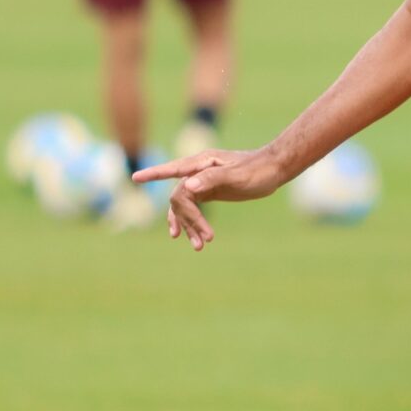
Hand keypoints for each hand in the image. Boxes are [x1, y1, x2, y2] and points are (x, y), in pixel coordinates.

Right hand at [132, 146, 285, 251]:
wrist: (274, 169)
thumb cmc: (258, 169)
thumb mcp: (236, 175)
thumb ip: (212, 179)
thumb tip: (188, 187)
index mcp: (202, 163)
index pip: (173, 170)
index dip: (153, 174)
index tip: (135, 177)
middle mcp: (198, 172)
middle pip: (180, 198)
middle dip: (187, 221)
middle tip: (203, 241)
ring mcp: (203, 182)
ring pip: (186, 206)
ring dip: (189, 226)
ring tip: (199, 247)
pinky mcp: (210, 191)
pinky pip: (194, 208)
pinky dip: (193, 222)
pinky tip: (193, 237)